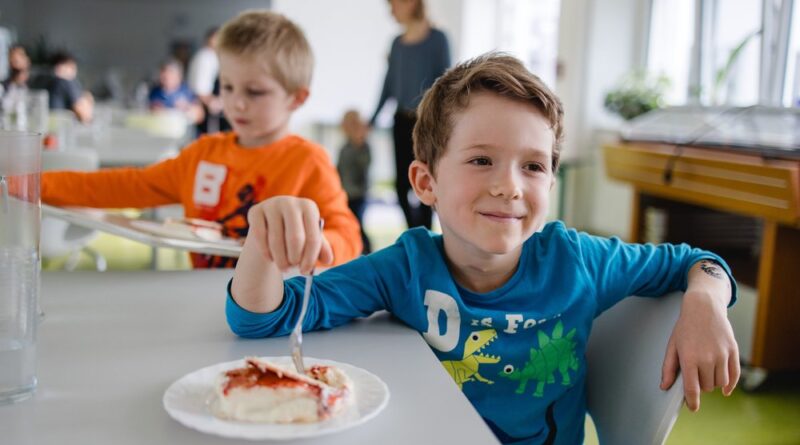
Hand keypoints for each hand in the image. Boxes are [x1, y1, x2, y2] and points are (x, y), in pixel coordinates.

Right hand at [245, 196, 333, 274]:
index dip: (310, 258)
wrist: (273, 219)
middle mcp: (291, 203)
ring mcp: (272, 205)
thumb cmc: (297, 230)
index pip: (313, 237)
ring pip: (276, 241)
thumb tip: (328, 260)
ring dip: (280, 259)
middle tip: (292, 268)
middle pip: (295, 238)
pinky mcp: (255, 211)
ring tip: (283, 266)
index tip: (305, 271)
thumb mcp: (310, 236)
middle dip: (294, 259)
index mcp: (309, 207)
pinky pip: (260, 237)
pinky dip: (266, 252)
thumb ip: (321, 248)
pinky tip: (271, 258)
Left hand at [660, 290, 739, 411]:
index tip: (693, 408)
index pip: (692, 389)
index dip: (692, 402)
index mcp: (689, 358)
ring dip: (713, 382)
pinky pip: (734, 375)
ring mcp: (722, 354)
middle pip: (706, 387)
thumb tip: (664, 386)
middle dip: (700, 385)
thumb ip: (668, 368)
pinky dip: (730, 384)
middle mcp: (707, 358)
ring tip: (706, 371)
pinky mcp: (733, 351)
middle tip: (695, 374)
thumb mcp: (672, 346)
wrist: (704, 307)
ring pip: (720, 383)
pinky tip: (725, 388)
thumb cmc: (685, 327)